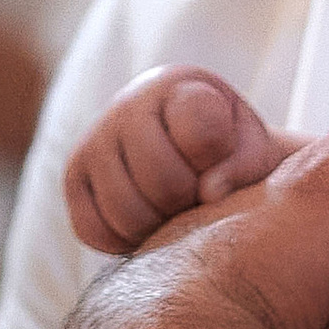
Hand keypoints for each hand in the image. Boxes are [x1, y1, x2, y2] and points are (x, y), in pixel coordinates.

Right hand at [65, 65, 299, 257]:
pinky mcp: (74, 180)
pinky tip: (151, 227)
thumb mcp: (254, 153)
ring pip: (126, 212)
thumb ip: (244, 168)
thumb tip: (208, 194)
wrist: (195, 164)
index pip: (201, 134)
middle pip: (161, 181)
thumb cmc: (232, 155)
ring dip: (160, 230)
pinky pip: (94, 230)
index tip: (223, 161)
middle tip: (200, 201)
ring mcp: (93, 142)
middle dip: (190, 203)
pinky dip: (126, 242)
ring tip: (179, 215)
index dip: (220, 162)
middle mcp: (126, 105)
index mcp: (177, 86)